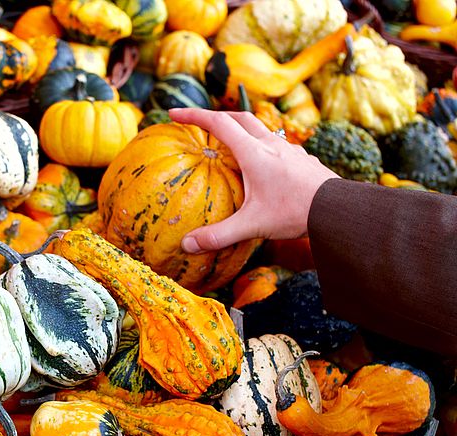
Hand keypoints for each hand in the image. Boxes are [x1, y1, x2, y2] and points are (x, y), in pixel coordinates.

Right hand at [167, 108, 338, 253]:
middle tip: (199, 122)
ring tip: (231, 143)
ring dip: (242, 128)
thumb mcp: (252, 225)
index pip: (218, 123)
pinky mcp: (302, 159)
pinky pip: (277, 145)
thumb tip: (186, 245)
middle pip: (240, 117)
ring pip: (261, 128)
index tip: (174, 113)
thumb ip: (218, 235)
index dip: (193, 115)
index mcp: (254, 153)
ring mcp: (289, 150)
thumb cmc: (294, 212)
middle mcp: (271, 144)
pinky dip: (262, 145)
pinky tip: (264, 163)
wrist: (338, 209)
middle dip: (216, 116)